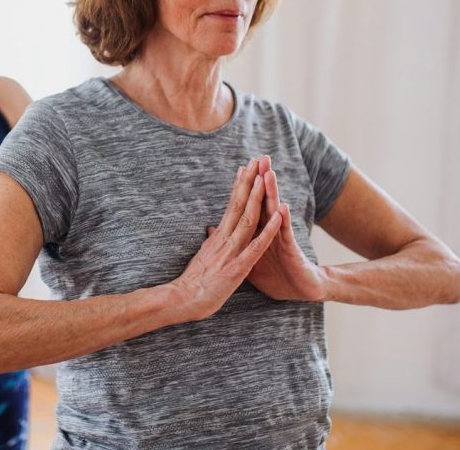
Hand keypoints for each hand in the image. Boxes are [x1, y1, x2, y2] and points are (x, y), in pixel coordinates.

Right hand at [170, 158, 282, 321]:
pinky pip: (257, 245)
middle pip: (238, 204)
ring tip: (265, 177)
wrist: (181, 299)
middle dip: (248, 181)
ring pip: (248, 218)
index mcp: (218, 236)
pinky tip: (278, 216)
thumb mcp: (202, 258)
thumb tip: (210, 232)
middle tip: (255, 160)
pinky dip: (269, 229)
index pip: (230, 205)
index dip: (238, 186)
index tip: (244, 169)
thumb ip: (210, 244)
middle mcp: (224, 238)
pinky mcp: (238, 266)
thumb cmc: (192, 283)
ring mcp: (231, 250)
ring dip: (257, 197)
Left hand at [244, 156, 327, 301]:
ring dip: (271, 193)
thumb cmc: (276, 276)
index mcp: (257, 233)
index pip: (250, 205)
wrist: (301, 293)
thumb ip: (233, 244)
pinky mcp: (290, 252)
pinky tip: (282, 208)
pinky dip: (283, 221)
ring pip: (274, 212)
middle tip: (259, 158)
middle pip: (263, 201)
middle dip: (260, 180)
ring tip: (268, 173)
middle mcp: (270, 231)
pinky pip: (285, 235)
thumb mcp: (247, 261)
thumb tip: (213, 232)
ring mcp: (280, 239)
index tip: (241, 167)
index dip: (245, 188)